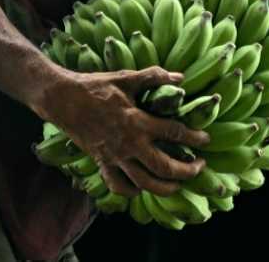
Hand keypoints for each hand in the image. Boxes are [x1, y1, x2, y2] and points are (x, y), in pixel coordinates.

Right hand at [39, 67, 209, 196]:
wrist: (62, 99)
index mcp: (137, 121)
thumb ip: (153, 77)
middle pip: (165, 167)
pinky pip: (119, 186)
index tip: (206, 139)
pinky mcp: (102, 162)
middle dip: (187, 171)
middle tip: (199, 167)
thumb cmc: (94, 86)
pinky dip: (132, 191)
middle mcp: (129, 144)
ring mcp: (114, 157)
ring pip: (145, 183)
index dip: (195, 137)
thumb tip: (180, 78)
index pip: (174, 132)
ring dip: (166, 188)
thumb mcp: (125, 77)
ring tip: (178, 184)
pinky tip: (142, 187)